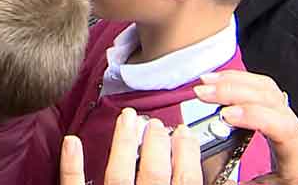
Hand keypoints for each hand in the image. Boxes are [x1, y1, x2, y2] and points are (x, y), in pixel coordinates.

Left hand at [61, 108, 201, 184]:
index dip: (189, 155)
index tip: (186, 133)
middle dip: (157, 144)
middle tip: (155, 123)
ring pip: (118, 175)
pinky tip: (72, 141)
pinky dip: (72, 165)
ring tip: (127, 119)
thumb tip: (225, 179)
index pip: (186, 181)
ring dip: (124, 144)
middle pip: (154, 173)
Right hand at [194, 71, 297, 184]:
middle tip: (203, 93)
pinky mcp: (280, 116)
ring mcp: (291, 122)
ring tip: (207, 83)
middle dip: (234, 91)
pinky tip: (220, 82)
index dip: (254, 116)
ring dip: (233, 81)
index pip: (284, 127)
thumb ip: (233, 183)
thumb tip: (207, 167)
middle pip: (272, 100)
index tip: (225, 116)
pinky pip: (263, 89)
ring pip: (267, 89)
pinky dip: (238, 82)